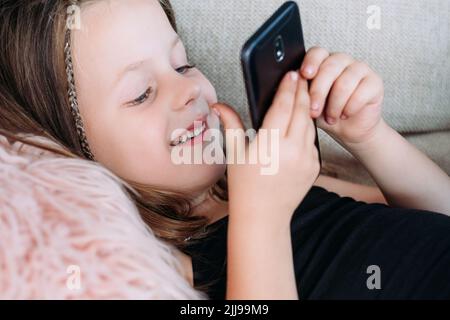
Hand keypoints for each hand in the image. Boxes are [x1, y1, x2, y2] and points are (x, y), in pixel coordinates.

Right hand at [213, 72, 319, 228]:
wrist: (264, 216)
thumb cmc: (245, 186)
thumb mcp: (235, 154)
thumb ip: (230, 125)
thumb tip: (218, 105)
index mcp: (270, 144)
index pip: (283, 106)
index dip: (288, 87)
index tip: (291, 73)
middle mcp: (292, 150)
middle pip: (301, 110)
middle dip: (302, 90)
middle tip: (301, 76)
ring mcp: (307, 159)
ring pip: (310, 124)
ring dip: (307, 107)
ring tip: (303, 94)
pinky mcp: (314, 167)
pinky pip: (313, 141)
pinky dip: (307, 129)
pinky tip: (302, 123)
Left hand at [300, 47, 384, 145]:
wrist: (348, 129)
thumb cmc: (326, 114)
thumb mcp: (307, 104)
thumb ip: (301, 92)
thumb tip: (289, 87)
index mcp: (322, 62)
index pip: (317, 52)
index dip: (311, 62)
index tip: (305, 74)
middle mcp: (341, 61)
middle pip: (330, 67)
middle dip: (319, 91)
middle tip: (314, 111)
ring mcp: (359, 69)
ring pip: (345, 81)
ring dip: (335, 104)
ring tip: (331, 117)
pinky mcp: (374, 81)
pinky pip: (362, 91)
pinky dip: (350, 107)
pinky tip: (345, 114)